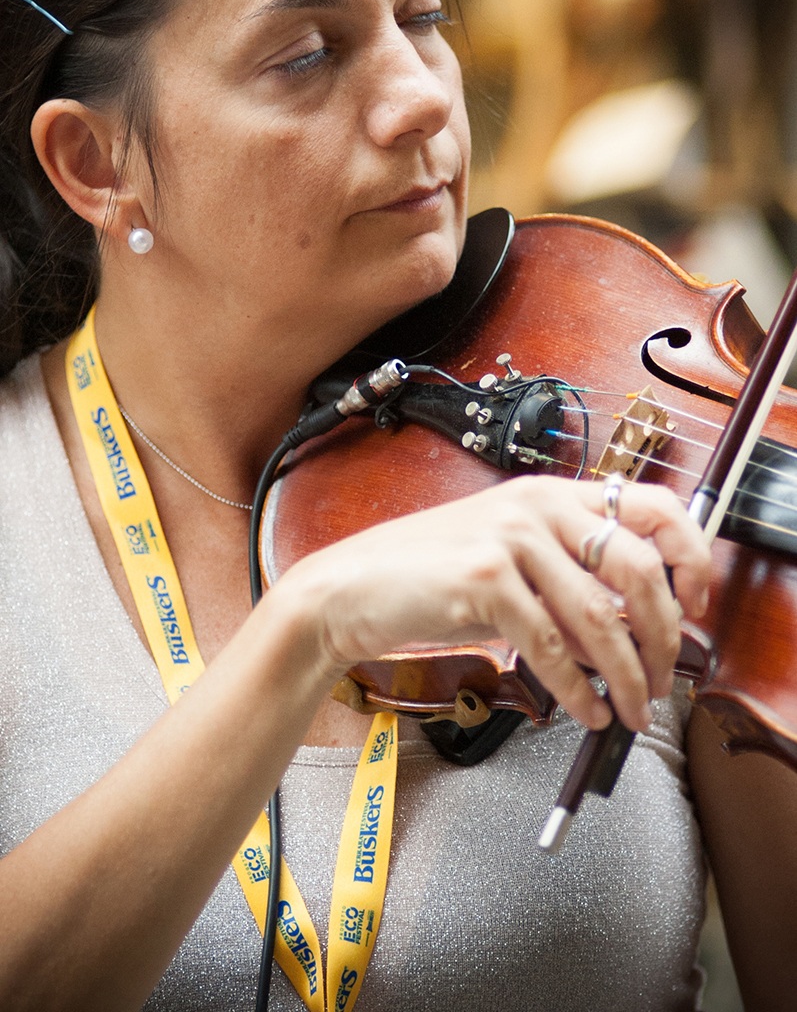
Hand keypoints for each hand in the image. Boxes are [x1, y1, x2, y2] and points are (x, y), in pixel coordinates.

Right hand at [275, 475, 709, 732]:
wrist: (350, 588)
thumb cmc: (426, 575)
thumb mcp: (508, 561)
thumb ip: (567, 582)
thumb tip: (630, 631)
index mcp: (549, 493)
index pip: (651, 505)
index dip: (690, 554)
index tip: (697, 602)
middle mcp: (536, 506)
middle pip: (640, 568)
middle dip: (665, 635)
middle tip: (666, 676)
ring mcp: (510, 539)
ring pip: (600, 617)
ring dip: (629, 676)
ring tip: (635, 709)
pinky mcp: (484, 579)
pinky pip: (552, 648)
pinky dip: (579, 690)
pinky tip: (586, 710)